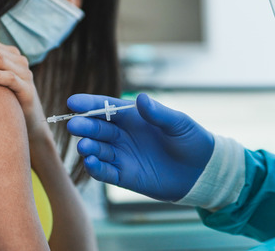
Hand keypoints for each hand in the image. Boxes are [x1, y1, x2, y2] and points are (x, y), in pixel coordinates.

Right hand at [66, 93, 214, 201]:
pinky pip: (105, 172)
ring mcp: (122, 155)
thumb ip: (159, 113)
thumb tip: (141, 98)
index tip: (72, 101)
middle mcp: (123, 135)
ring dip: (88, 147)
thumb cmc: (192, 140)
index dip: (89, 104)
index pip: (106, 108)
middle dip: (85, 126)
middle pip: (98, 129)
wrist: (202, 171)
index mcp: (134, 117)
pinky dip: (95, 168)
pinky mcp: (124, 176)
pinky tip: (90, 162)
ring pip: (98, 150)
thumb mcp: (178, 124)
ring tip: (84, 146)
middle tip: (75, 125)